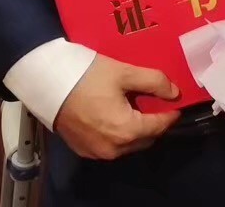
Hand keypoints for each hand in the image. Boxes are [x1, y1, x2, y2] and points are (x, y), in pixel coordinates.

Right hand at [53, 54, 180, 160]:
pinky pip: (111, 146)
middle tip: (155, 102)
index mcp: (126, 131)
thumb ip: (154, 82)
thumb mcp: (124, 73)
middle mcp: (114, 149)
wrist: (48, 82)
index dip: (170, 113)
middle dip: (154, 122)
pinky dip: (119, 134)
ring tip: (136, 107)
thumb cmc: (87, 76)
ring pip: (128, 144)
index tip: (176, 103)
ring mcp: (97, 152)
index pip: (159, 126)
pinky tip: (116, 115)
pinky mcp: (84, 150)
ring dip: (136, 129)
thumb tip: (174, 93)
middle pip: (145, 138)